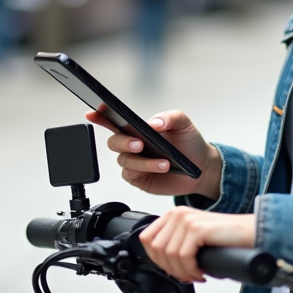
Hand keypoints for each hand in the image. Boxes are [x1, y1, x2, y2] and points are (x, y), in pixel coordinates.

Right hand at [85, 109, 222, 199]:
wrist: (201, 167)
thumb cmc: (189, 142)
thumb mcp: (183, 123)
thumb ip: (169, 117)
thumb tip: (154, 123)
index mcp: (138, 128)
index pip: (114, 121)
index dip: (99, 117)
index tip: (92, 112)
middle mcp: (132, 145)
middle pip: (114, 142)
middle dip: (124, 142)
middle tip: (140, 143)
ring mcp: (135, 163)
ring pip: (124, 160)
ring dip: (143, 161)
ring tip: (163, 161)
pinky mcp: (139, 179)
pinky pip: (132, 175)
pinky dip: (146, 170)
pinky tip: (161, 167)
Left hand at [139, 208, 255, 282]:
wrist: (249, 233)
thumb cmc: (223, 239)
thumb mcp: (192, 237)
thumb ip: (175, 242)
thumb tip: (160, 262)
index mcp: (173, 214)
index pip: (146, 240)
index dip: (157, 260)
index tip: (172, 270)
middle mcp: (177, 214)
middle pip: (156, 250)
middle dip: (171, 269)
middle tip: (187, 276)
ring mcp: (186, 220)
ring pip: (170, 256)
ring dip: (183, 272)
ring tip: (196, 275)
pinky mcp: (197, 229)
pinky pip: (183, 257)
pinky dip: (191, 271)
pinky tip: (201, 273)